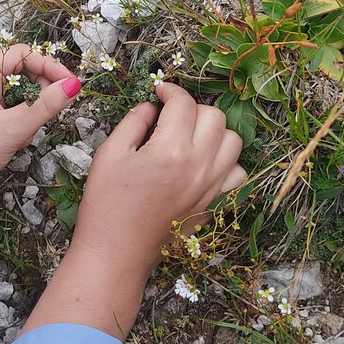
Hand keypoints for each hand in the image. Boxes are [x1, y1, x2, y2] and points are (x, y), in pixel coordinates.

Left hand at [0, 43, 81, 213]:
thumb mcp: (12, 128)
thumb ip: (45, 105)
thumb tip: (73, 85)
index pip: (20, 55)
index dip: (47, 65)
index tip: (71, 83)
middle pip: (23, 74)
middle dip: (41, 91)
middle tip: (54, 108)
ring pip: (22, 98)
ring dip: (32, 114)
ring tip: (25, 133)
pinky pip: (16, 117)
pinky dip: (23, 128)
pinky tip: (17, 145)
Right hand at [23, 83, 245, 340]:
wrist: (117, 253)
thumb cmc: (107, 205)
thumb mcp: (109, 155)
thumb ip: (133, 123)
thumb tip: (151, 107)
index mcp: (170, 150)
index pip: (184, 103)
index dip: (170, 90)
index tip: (159, 91)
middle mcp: (198, 166)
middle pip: (215, 117)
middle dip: (192, 108)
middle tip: (170, 116)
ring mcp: (211, 187)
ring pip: (233, 141)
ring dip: (213, 131)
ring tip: (189, 136)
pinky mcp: (214, 203)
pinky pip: (237, 173)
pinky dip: (225, 161)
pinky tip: (202, 162)